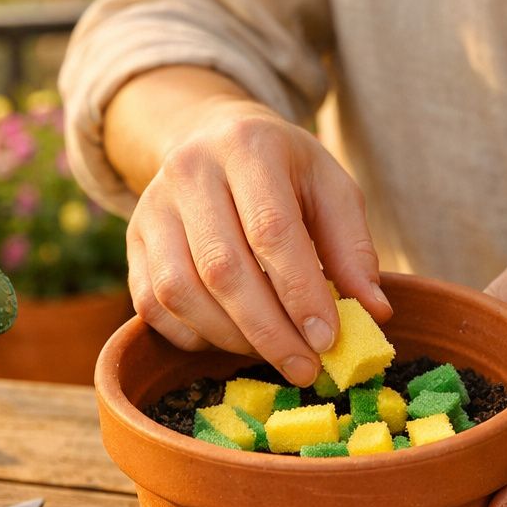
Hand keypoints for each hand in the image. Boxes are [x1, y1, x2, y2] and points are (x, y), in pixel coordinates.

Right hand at [126, 103, 389, 385]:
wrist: (209, 137)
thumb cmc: (283, 171)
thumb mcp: (330, 188)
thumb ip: (353, 248)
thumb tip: (374, 313)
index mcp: (247, 146)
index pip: (271, 230)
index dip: (300, 293)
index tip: (327, 340)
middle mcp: (189, 172)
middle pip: (222, 269)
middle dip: (269, 331)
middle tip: (306, 369)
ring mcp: (151, 209)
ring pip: (180, 292)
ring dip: (231, 338)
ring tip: (275, 355)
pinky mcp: (132, 243)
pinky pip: (152, 306)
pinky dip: (194, 336)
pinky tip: (232, 340)